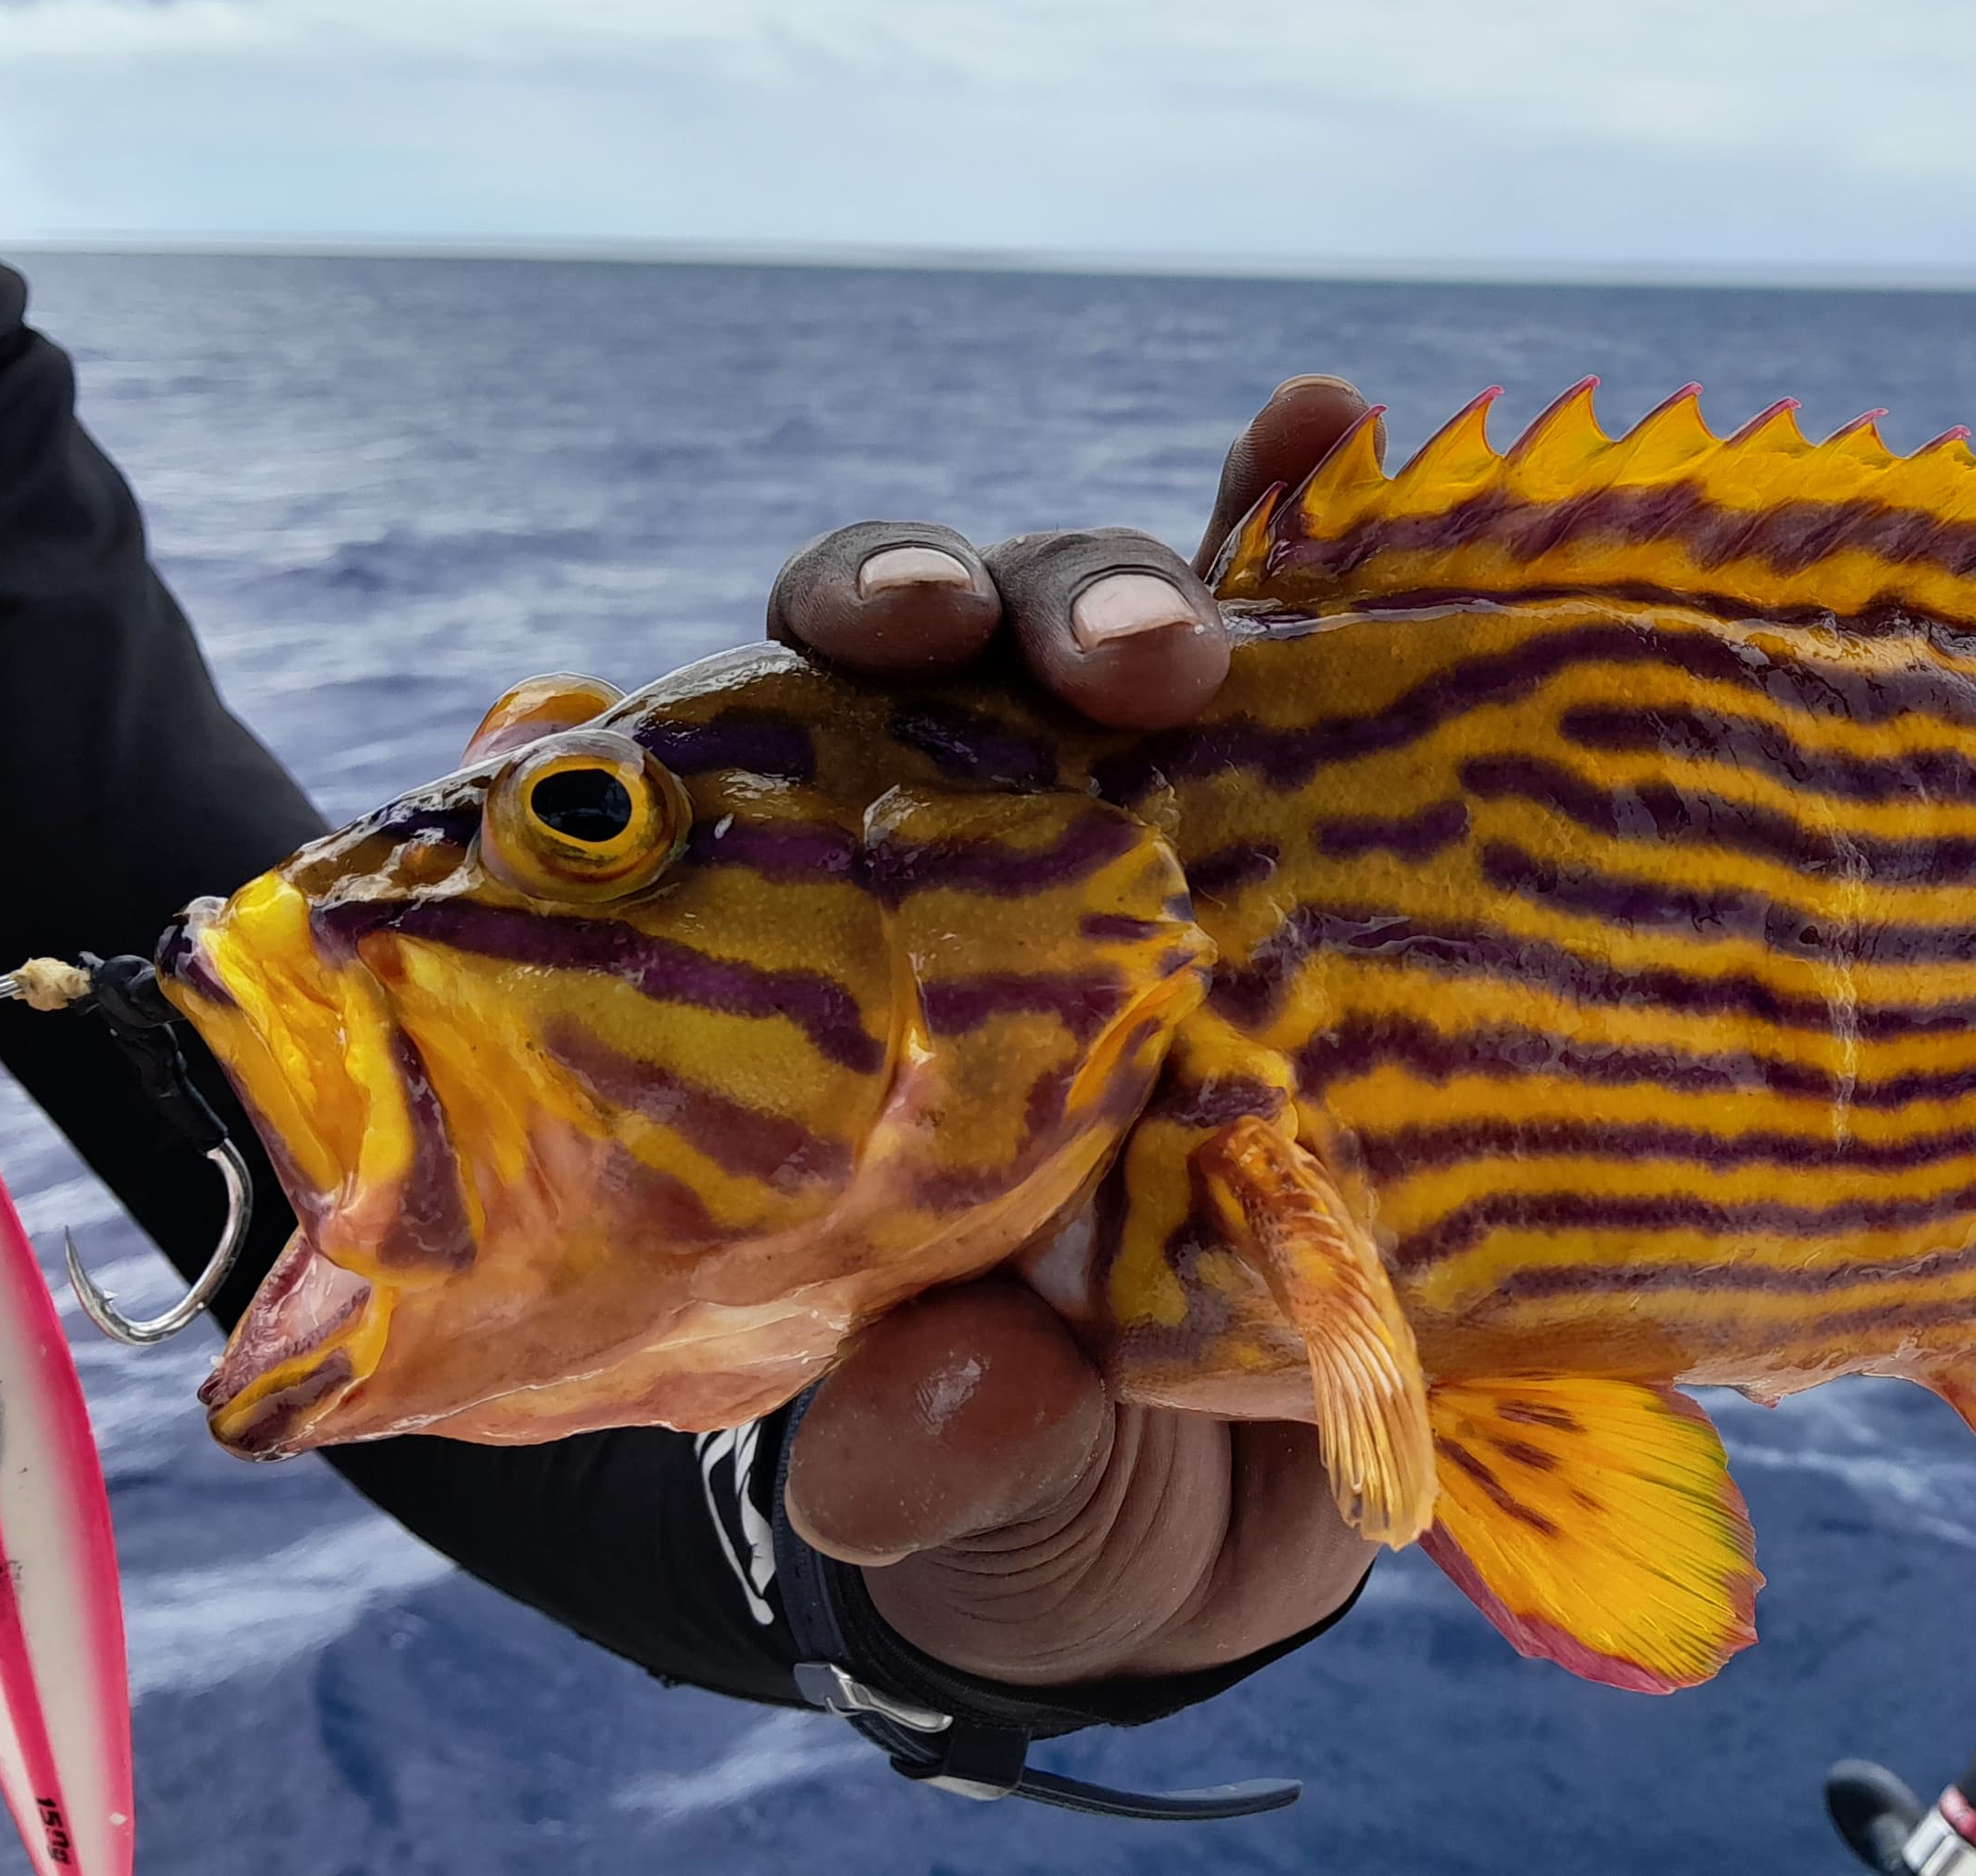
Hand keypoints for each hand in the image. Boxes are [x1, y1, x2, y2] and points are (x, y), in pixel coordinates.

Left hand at [761, 376, 1389, 1685]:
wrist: (1245, 1542)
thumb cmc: (1045, 1508)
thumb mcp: (979, 1517)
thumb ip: (942, 1460)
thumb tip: (947, 1400)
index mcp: (803, 1031)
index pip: (691, 819)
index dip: (643, 730)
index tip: (666, 686)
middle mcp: (949, 905)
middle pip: (907, 692)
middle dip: (938, 624)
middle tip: (984, 656)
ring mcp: (1133, 865)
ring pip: (1093, 661)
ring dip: (1126, 597)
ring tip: (1184, 650)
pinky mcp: (1309, 863)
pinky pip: (1316, 685)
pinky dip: (1318, 538)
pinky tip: (1331, 434)